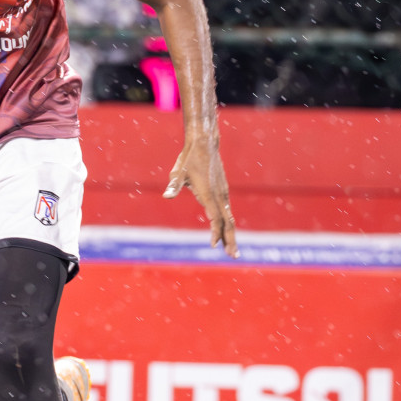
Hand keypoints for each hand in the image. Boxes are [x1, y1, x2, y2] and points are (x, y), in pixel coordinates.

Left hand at [164, 135, 237, 256]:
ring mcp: (224, 193)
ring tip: (232, 250)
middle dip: (230, 239)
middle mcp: (220, 195)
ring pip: (230, 218)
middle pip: (228, 222)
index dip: (215, 232)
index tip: (214, 246)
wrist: (204, 144)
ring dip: (232, 234)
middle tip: (234, 256)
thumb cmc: (188, 159)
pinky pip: (228, 212)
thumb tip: (166, 195)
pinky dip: (229, 224)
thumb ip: (173, 185)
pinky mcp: (224, 191)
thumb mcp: (178, 172)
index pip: (215, 217)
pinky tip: (227, 232)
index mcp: (209, 194)